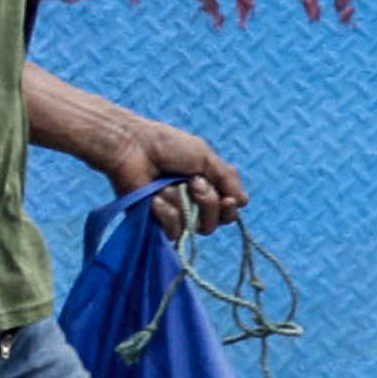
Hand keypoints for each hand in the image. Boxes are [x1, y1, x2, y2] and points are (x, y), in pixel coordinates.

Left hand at [99, 121, 245, 234]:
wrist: (133, 147)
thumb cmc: (167, 146)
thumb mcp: (205, 156)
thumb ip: (228, 179)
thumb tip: (243, 203)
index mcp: (206, 187)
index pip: (228, 211)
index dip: (230, 208)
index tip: (227, 198)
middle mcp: (192, 204)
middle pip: (216, 222)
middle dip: (208, 203)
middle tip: (193, 182)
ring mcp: (174, 214)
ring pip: (196, 228)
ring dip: (185, 203)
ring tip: (169, 185)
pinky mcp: (155, 223)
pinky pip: (174, 231)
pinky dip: (167, 212)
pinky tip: (154, 198)